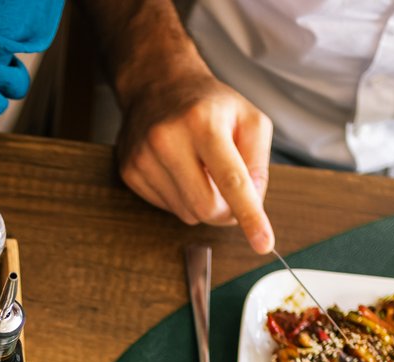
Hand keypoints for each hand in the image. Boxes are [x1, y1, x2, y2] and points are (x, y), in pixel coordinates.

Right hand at [115, 61, 273, 249]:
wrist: (158, 85)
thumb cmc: (210, 105)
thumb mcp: (249, 119)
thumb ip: (258, 162)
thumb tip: (252, 203)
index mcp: (203, 122)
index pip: (231, 180)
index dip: (250, 215)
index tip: (263, 244)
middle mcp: (168, 139)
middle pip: (207, 207)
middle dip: (226, 210)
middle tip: (230, 192)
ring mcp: (144, 157)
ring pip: (187, 213)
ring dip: (202, 202)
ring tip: (198, 169)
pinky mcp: (130, 171)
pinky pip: (167, 208)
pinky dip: (181, 198)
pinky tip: (178, 171)